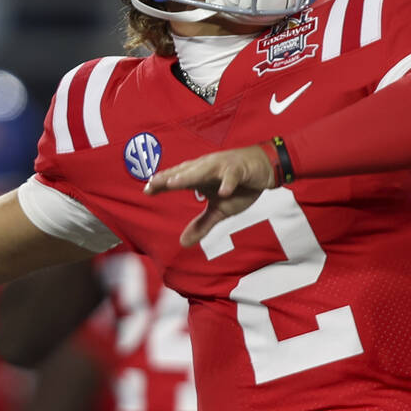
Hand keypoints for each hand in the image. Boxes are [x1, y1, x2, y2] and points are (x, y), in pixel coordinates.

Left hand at [144, 144, 274, 246]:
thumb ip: (201, 225)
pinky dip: (228, 183)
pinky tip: (224, 191)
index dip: (162, 183)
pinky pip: (232, 176)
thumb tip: (183, 243)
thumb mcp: (219, 210)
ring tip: (175, 183)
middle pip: (185, 172)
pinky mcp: (240, 169)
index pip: (177, 179)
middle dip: (169, 177)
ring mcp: (222, 167)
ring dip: (190, 176)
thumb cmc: (239, 186)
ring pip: (204, 170)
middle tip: (153, 183)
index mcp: (199, 176)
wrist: (264, 168)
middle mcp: (206, 168)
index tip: (146, 190)